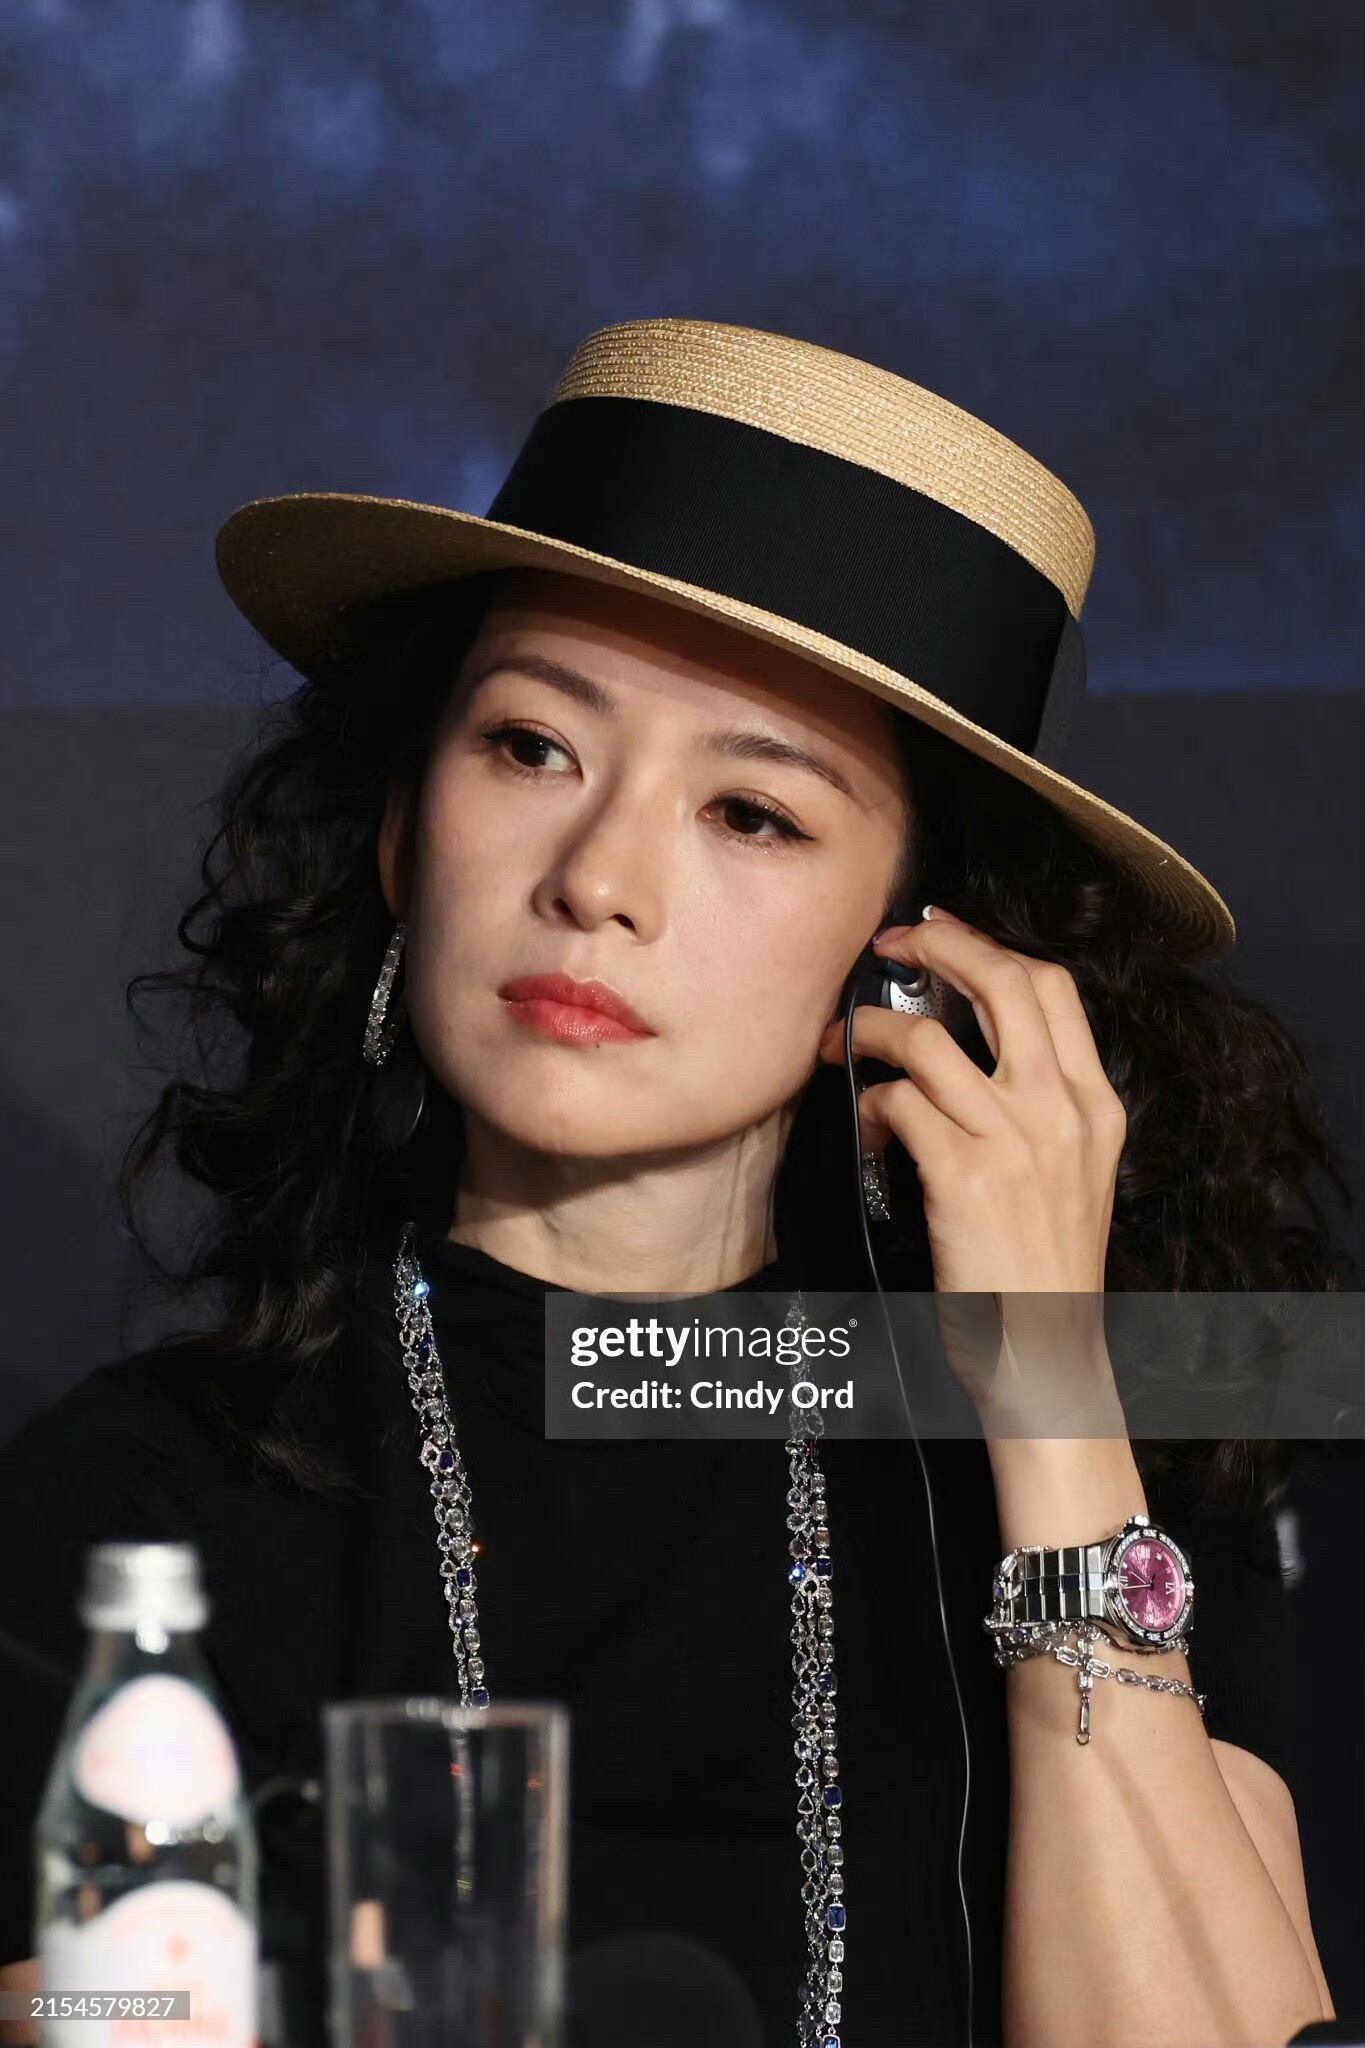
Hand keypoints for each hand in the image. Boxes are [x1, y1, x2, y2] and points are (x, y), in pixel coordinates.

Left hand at [817, 907, 1128, 1430]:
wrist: (1046, 1351)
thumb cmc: (1043, 1269)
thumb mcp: (1072, 1174)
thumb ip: (1038, 1110)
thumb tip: (967, 1052)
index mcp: (1094, 1105)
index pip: (1053, 987)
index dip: (989, 946)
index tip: (943, 937)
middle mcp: (1061, 1112)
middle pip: (1002, 984)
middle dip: (938, 947)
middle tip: (890, 946)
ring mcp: (1014, 1143)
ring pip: (928, 1041)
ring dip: (871, 1030)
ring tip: (843, 1041)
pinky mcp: (965, 1179)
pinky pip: (900, 1105)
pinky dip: (871, 1103)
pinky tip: (868, 1124)